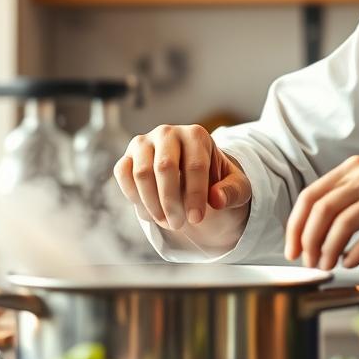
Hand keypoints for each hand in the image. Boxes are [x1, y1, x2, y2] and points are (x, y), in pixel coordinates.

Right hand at [113, 124, 251, 235]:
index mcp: (196, 135)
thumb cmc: (216, 180)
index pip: (195, 165)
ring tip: (166, 222)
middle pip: (165, 167)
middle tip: (178, 225)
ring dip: (152, 203)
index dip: (195, 195)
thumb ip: (232, 192)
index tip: (196, 219)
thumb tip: (217, 200)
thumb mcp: (236, 187)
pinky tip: (149, 212)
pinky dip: (133, 196)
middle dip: (171, 201)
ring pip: (141, 172)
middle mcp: (168, 132)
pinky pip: (122, 173)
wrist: (191, 174)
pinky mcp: (128, 155)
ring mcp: (144, 142)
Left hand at [284, 156, 358, 269]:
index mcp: (357, 168)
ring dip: (326, 252)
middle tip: (307, 262)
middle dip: (307, 241)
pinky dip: (353, 256)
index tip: (292, 248)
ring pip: (340, 225)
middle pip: (320, 209)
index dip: (295, 225)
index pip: (311, 195)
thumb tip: (311, 233)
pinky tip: (351, 264)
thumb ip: (348, 202)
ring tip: (327, 267)